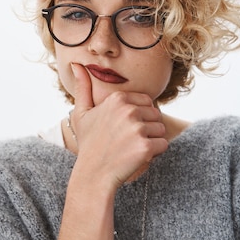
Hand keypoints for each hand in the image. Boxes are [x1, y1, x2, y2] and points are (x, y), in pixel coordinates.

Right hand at [69, 63, 167, 191]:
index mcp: (117, 98)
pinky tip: (136, 157)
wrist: (93, 174)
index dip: (138, 117)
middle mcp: (128, 110)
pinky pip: (163, 145)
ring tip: (131, 149)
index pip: (146, 102)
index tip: (122, 129)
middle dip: (146, 128)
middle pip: (156, 115)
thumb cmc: (89, 144)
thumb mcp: (82, 113)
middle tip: (126, 141)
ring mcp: (137, 128)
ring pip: (161, 130)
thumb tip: (76, 64)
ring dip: (151, 141)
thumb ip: (83, 87)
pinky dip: (154, 153)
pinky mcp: (145, 146)